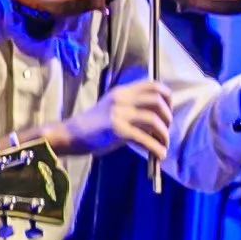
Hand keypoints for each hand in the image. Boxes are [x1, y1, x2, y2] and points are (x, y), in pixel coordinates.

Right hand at [51, 79, 173, 161]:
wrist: (72, 134)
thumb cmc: (93, 125)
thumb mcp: (113, 108)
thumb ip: (132, 109)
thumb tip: (157, 121)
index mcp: (122, 92)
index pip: (152, 85)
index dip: (167, 96)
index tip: (168, 110)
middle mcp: (122, 99)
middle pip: (157, 101)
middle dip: (167, 117)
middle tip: (166, 130)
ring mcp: (119, 114)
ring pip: (154, 119)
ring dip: (164, 134)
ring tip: (163, 145)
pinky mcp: (117, 130)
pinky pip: (145, 138)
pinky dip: (156, 147)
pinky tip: (159, 154)